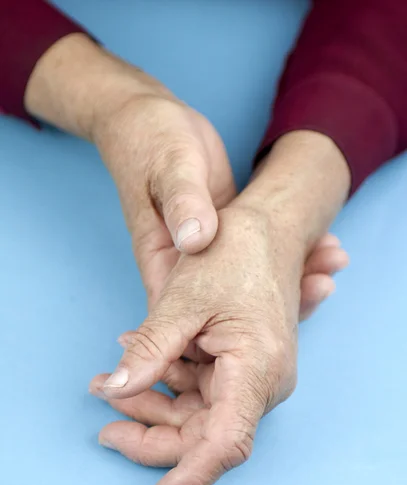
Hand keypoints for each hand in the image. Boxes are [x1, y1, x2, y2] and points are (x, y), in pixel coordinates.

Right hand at [25, 34, 345, 315]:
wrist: (150, 120)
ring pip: (251, 283)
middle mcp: (185, 269)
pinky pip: (259, 255)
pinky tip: (322, 244)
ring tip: (333, 263)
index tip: (277, 324)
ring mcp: (209, 255)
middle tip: (323, 286)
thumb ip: (182, 204)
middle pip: (230, 307)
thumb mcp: (168, 169)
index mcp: (162, 262)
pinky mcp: (226, 236)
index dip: (233, 332)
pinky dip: (290, 253)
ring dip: (293, 277)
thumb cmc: (149, 142)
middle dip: (281, 302)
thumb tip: (197, 241)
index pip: (189, 319)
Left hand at [90, 202, 311, 484]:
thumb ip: (150, 350)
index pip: (226, 444)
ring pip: (199, 414)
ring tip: (109, 383)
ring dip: (153, 403)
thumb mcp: (183, 300)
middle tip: (105, 423)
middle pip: (205, 435)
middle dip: (152, 433)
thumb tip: (116, 390)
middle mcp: (262, 382)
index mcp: (256, 369)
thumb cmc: (234, 255)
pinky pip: (202, 390)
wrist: (269, 230)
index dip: (190, 477)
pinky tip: (138, 358)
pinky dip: (168, 381)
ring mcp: (253, 376)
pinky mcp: (242, 367)